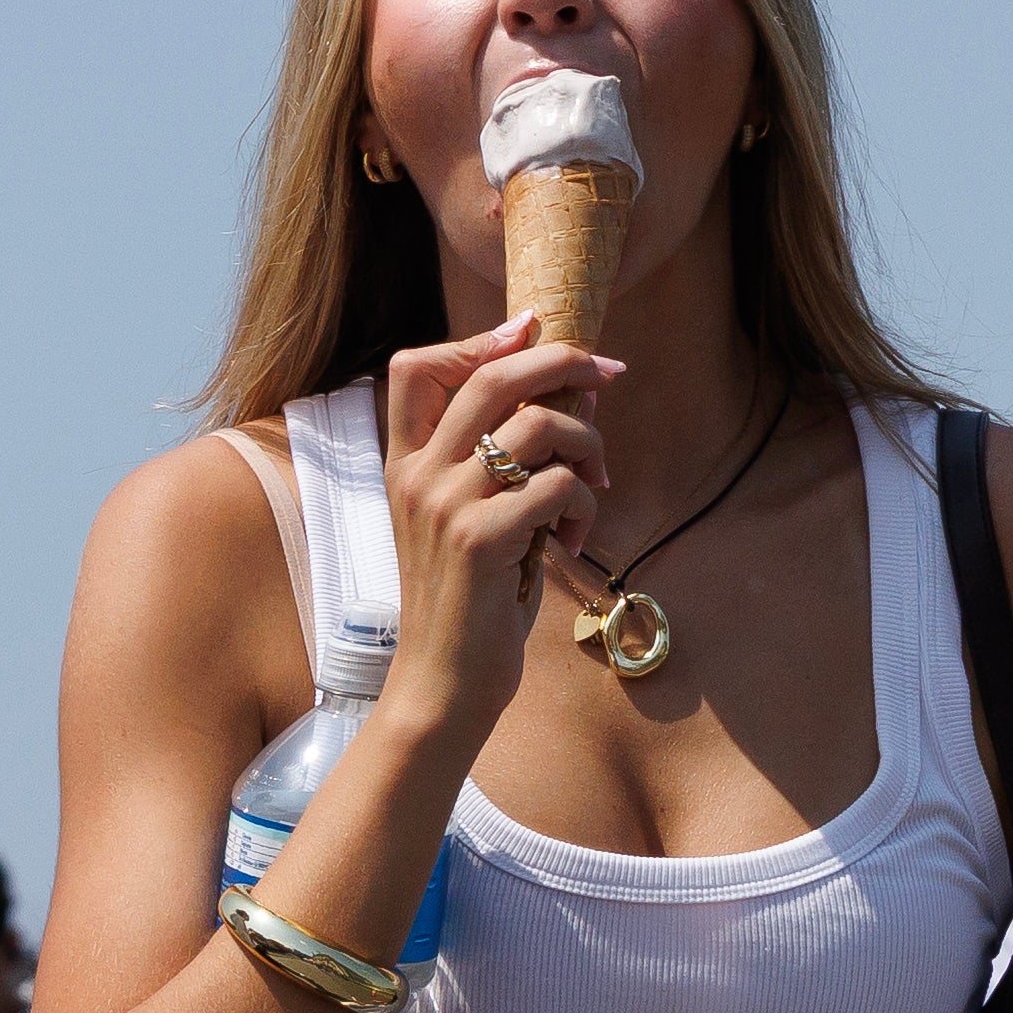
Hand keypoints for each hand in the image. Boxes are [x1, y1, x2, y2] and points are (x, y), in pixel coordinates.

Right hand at [371, 317, 621, 755]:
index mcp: (405, 464)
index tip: (532, 330)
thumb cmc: (470, 600)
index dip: (477, 339)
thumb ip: (489, 463)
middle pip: (492, 378)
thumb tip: (560, 400)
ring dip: (587, 446)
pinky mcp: (479, 540)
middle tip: (607, 374)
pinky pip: (556, 487)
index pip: (413, 366)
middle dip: (562, 362)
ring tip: (594, 486)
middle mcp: (418, 475)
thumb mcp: (465, 519)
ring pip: (537, 426)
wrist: (444, 682)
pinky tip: (576, 538)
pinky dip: (582, 506)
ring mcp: (445, 505)